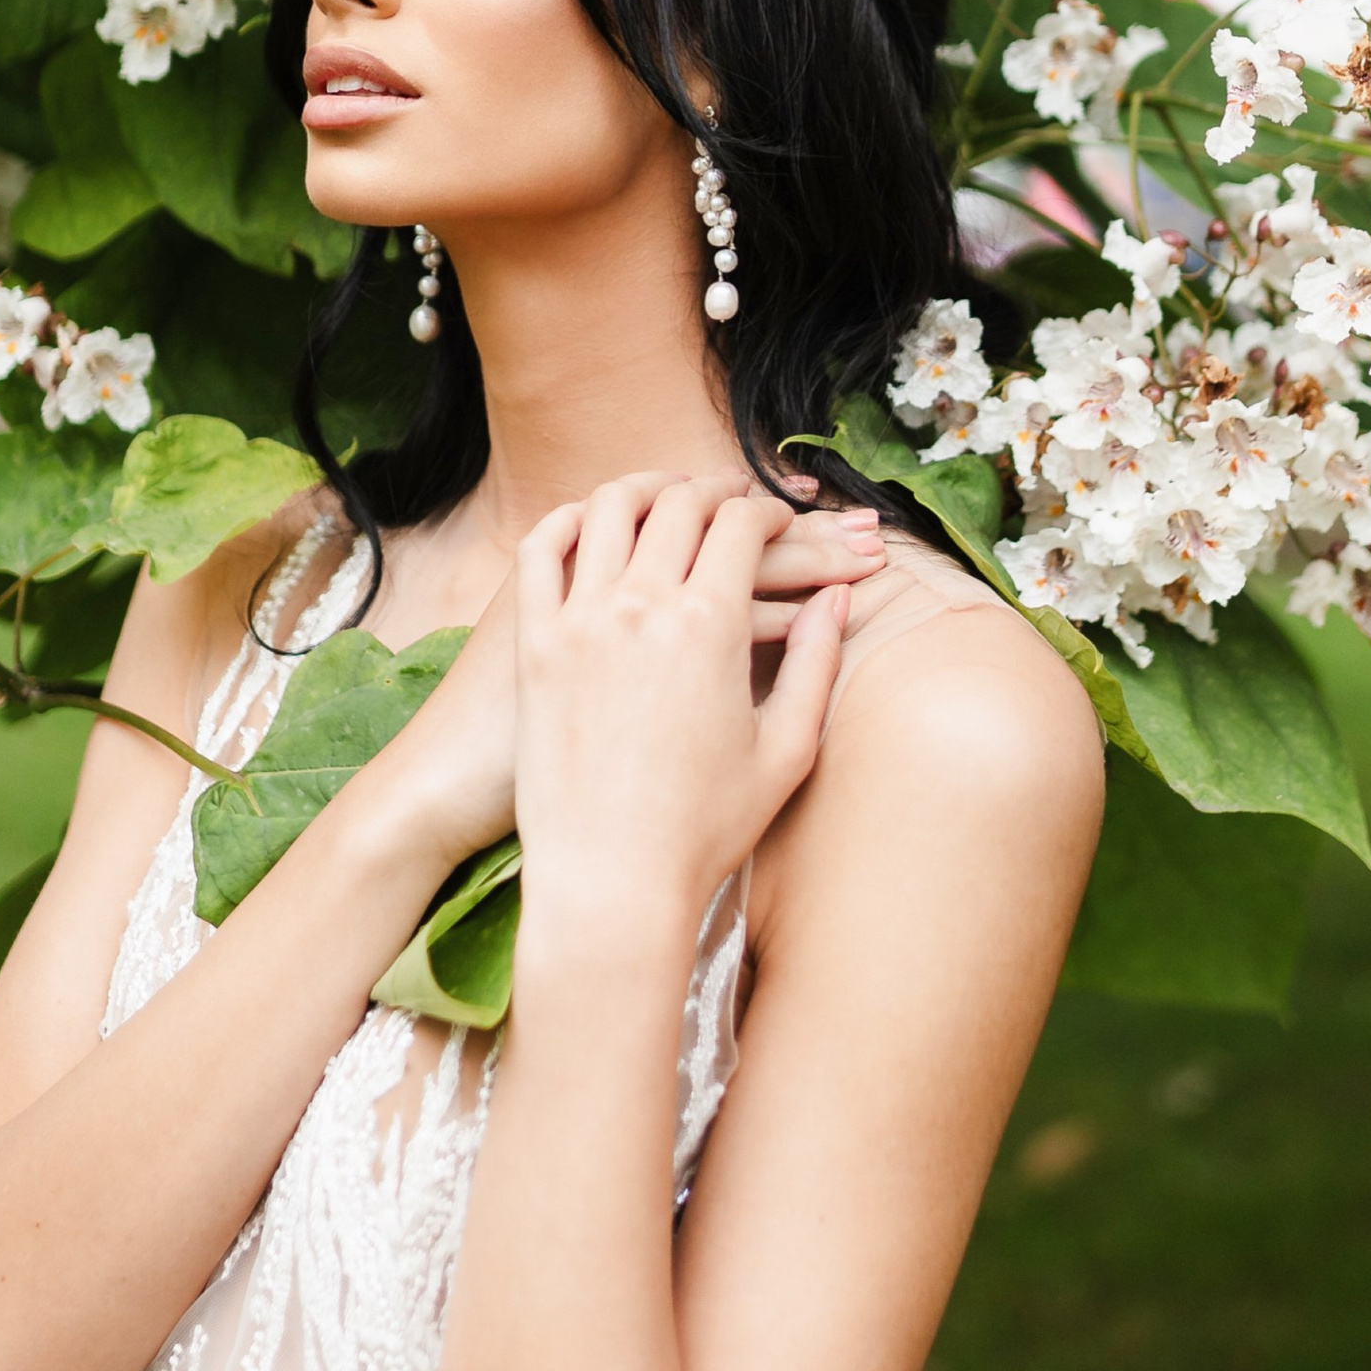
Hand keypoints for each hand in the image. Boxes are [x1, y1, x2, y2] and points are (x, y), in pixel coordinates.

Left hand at [511, 476, 857, 938]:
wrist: (611, 882)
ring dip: (642, 488)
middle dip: (711, 489)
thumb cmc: (705, 828)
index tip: (773, 520)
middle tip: (726, 498)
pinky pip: (539, 553)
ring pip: (606, 509)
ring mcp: (579, 621)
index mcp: (711, 625)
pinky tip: (586, 525)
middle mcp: (641, 606)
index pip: (740, 523)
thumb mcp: (786, 750)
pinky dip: (564, 521)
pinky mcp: (532, 645)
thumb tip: (839, 596)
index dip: (765, 511)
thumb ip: (819, 663)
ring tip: (662, 496)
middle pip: (678, 503)